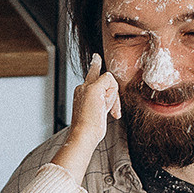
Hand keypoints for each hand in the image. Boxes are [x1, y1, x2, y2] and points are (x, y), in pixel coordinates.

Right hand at [50, 57, 122, 177]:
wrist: (84, 135)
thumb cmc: (90, 130)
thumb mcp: (99, 114)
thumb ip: (103, 103)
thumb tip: (111, 100)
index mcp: (81, 93)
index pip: (91, 76)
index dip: (94, 66)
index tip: (96, 57)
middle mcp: (82, 88)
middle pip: (105, 81)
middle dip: (112, 97)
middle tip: (111, 113)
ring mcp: (86, 87)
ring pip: (109, 80)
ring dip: (112, 99)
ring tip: (103, 112)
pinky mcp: (93, 88)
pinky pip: (110, 80)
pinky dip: (112, 95)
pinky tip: (104, 107)